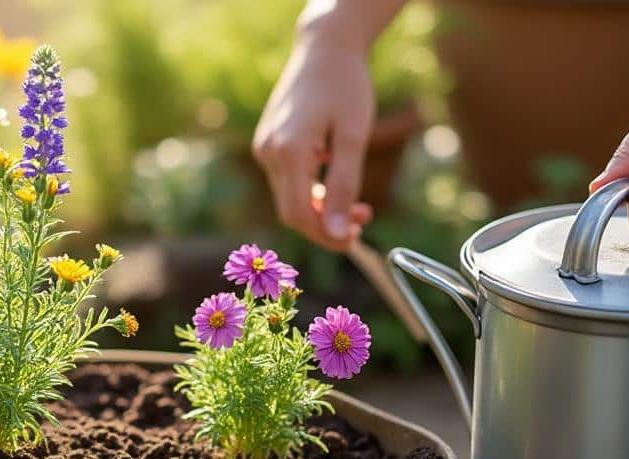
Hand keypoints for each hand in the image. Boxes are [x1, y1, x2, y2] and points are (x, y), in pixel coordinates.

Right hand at [253, 33, 374, 250]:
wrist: (324, 48)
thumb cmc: (345, 86)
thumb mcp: (354, 137)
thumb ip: (345, 186)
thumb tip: (339, 234)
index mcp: (288, 151)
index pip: (299, 215)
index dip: (326, 235)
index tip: (356, 239)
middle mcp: (268, 152)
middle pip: (292, 211)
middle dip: (327, 224)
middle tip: (364, 220)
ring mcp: (264, 147)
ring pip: (289, 198)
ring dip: (321, 209)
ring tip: (359, 204)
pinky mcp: (268, 143)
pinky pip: (287, 181)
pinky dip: (311, 191)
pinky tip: (335, 180)